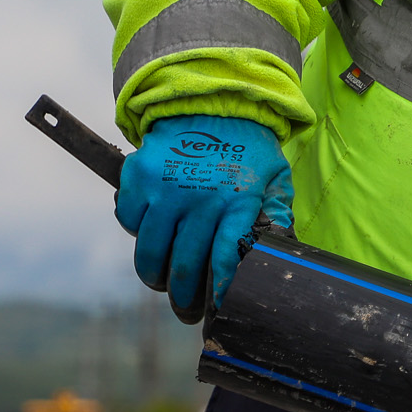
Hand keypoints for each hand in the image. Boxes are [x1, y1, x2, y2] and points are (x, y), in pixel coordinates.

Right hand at [115, 115, 291, 323]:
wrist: (210, 100)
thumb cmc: (246, 148)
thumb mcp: (273, 177)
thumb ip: (276, 214)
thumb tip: (283, 253)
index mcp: (236, 200)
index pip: (223, 257)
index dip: (217, 290)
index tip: (215, 310)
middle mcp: (199, 197)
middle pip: (183, 266)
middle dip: (183, 299)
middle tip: (186, 310)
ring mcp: (164, 188)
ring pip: (150, 252)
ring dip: (154, 276)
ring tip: (161, 281)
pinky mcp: (138, 177)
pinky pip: (128, 222)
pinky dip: (136, 232)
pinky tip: (152, 231)